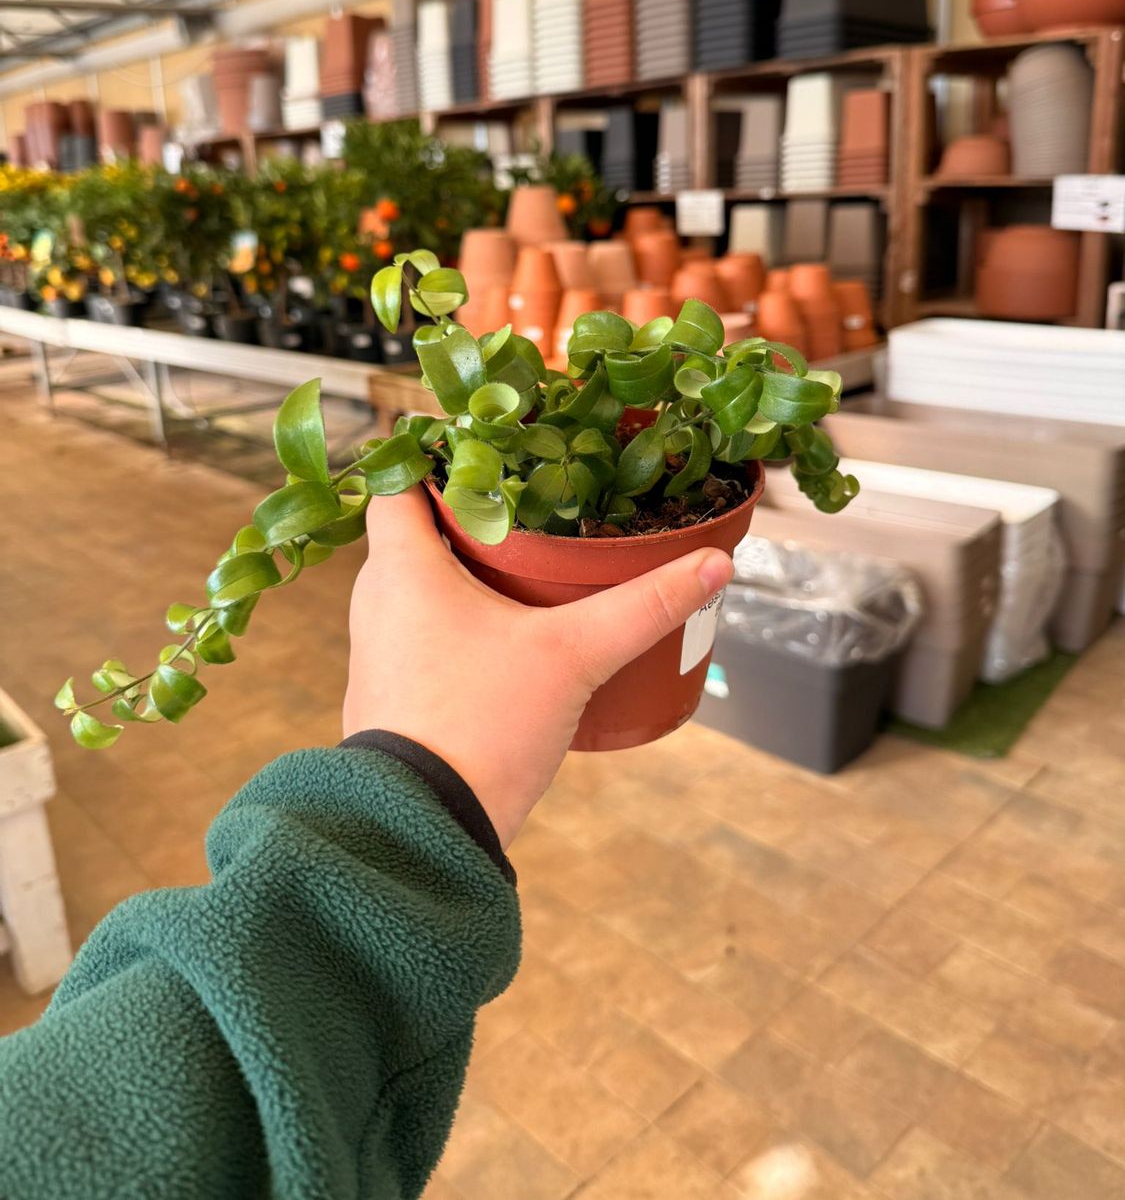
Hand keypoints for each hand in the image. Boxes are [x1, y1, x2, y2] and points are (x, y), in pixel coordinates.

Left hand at [344, 487, 732, 847]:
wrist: (425, 831)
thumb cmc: (482, 725)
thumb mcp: (573, 656)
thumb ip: (643, 606)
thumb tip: (713, 563)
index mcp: (402, 569)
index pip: (395, 484)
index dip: (434, 457)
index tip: (488, 447)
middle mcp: (376, 601)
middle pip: (415, 531)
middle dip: (470, 514)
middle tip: (530, 500)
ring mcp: (379, 651)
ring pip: (419, 586)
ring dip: (465, 571)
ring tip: (529, 561)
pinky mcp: (392, 694)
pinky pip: (422, 631)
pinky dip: (458, 618)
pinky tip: (510, 630)